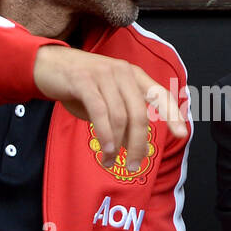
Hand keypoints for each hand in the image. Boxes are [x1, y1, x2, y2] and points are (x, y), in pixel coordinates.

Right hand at [33, 45, 187, 169]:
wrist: (48, 65)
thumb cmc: (81, 86)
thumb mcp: (107, 101)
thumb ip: (123, 120)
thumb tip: (136, 147)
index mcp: (134, 75)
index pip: (160, 95)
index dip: (172, 115)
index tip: (181, 134)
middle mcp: (123, 72)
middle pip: (139, 114)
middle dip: (138, 144)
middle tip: (134, 166)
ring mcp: (104, 75)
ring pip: (120, 116)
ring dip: (116, 144)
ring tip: (110, 161)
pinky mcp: (84, 81)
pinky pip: (100, 111)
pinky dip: (105, 133)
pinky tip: (106, 148)